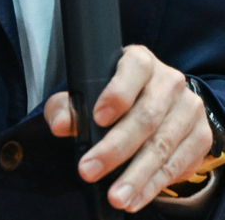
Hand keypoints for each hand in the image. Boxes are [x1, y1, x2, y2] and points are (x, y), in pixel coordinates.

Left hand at [44, 45, 212, 212]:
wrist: (158, 106)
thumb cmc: (115, 98)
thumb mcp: (90, 95)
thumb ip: (69, 106)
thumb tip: (58, 123)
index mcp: (141, 61)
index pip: (134, 70)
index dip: (117, 93)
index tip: (97, 118)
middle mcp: (170, 81)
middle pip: (146, 116)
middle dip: (116, 148)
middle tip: (89, 171)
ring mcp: (189, 108)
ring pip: (162, 145)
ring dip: (137, 175)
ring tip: (115, 196)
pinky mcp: (201, 135)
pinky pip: (178, 164)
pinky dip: (154, 185)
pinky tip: (136, 197)